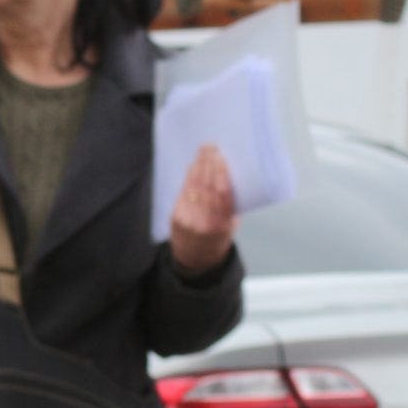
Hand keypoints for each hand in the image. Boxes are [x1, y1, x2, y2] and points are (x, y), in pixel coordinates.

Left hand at [169, 144, 237, 277]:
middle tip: (210, 147)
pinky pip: (183, 193)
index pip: (222, 195)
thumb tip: (227, 175)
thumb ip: (229, 205)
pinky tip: (193, 166)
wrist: (196, 260)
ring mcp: (189, 221)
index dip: (221, 175)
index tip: (221, 158)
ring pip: (194, 188)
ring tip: (202, 151)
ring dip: (198, 166)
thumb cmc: (217, 238)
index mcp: (222, 225)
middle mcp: (205, 223)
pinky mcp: (176, 219)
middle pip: (207, 187)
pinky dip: (188, 178)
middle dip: (208, 164)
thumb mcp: (231, 226)